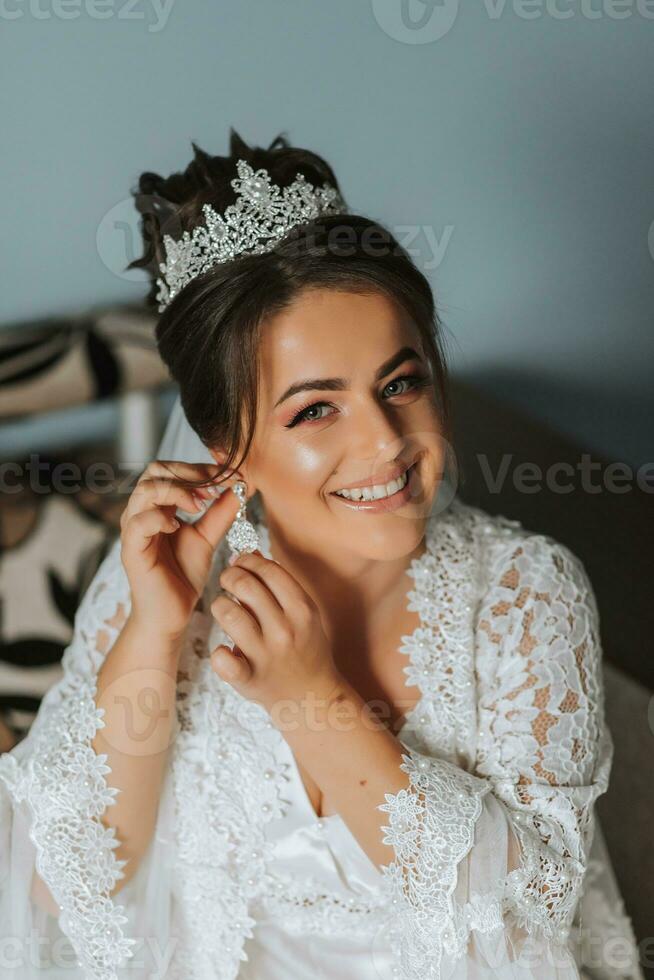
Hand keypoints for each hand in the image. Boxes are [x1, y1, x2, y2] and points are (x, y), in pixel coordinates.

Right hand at [120, 460, 248, 641]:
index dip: (200, 468)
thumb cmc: (183, 576)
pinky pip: (139, 522)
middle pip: (156, 471)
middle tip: (214, 486)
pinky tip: (178, 525)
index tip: (229, 475)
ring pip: (146, 489)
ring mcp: (134, 529)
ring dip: (178, 490)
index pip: (172, 470)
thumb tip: (240, 486)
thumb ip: (220, 513)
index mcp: (158, 506)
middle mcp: (142, 512)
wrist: (170, 614)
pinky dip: (160, 517)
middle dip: (188, 472)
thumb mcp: (208, 538)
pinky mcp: (131, 550)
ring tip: (199, 505)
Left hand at [209, 550, 341, 716]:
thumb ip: (279, 583)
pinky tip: (225, 649)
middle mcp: (285, 630)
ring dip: (220, 605)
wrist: (312, 698)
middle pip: (245, 585)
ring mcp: (266, 656)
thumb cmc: (305, 648)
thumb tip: (250, 552)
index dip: (248, 560)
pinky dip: (218, 653)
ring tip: (224, 608)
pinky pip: (221, 658)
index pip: (269, 570)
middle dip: (229, 576)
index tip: (240, 562)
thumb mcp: (303, 613)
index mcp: (302, 610)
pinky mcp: (249, 680)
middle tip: (227, 580)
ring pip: (228, 614)